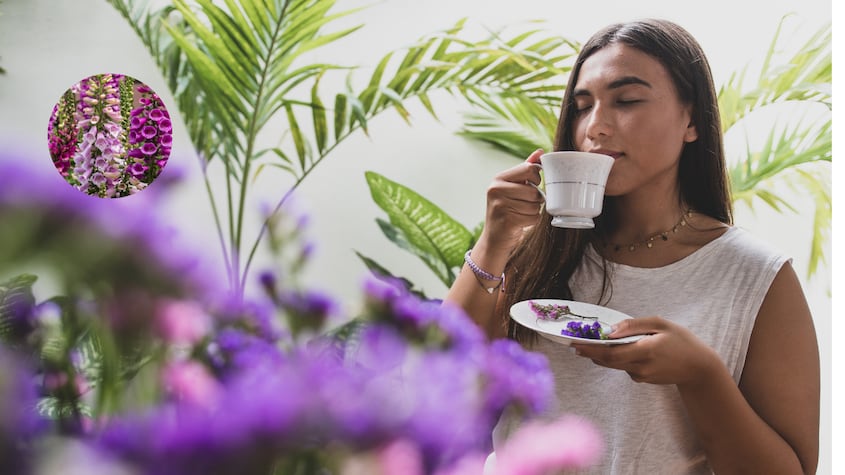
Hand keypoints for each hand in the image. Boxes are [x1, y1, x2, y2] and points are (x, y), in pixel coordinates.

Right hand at [478, 149, 544, 252]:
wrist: (494, 238)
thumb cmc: (507, 209)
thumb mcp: (512, 187)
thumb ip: (525, 169)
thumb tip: (540, 152)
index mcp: (498, 179)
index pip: (529, 168)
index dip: (536, 178)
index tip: (531, 185)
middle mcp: (496, 190)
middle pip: (534, 190)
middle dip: (536, 199)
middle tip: (525, 203)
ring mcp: (500, 205)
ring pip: (535, 205)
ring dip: (534, 211)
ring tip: (521, 213)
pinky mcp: (507, 220)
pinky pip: (533, 217)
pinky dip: (532, 221)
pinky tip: (521, 222)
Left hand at [571, 317, 721, 385]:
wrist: (699, 368)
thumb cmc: (681, 341)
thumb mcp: (660, 324)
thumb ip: (633, 326)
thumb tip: (610, 330)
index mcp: (646, 350)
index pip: (611, 353)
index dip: (591, 349)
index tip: (575, 344)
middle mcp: (641, 366)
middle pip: (608, 361)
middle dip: (589, 353)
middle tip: (573, 344)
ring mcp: (641, 376)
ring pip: (614, 365)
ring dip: (601, 356)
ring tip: (586, 345)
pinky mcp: (642, 379)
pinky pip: (624, 367)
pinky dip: (618, 359)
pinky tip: (623, 349)